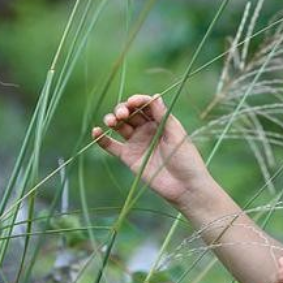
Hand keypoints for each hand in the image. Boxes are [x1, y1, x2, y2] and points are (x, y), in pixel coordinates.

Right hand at [91, 94, 210, 208]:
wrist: (184, 187)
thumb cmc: (186, 159)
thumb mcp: (176, 134)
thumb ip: (163, 116)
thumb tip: (154, 96)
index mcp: (161, 121)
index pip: (145, 105)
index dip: (137, 101)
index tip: (132, 102)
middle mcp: (147, 129)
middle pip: (130, 113)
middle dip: (123, 109)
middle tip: (122, 115)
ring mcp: (137, 142)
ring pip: (119, 126)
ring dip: (112, 119)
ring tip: (111, 121)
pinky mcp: (128, 157)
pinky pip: (111, 146)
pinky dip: (102, 138)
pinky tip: (96, 131)